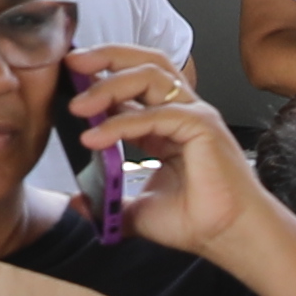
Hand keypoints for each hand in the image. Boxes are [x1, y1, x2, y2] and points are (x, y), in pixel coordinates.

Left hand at [65, 45, 238, 252]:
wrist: (227, 238)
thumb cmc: (196, 221)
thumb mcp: (135, 210)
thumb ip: (107, 202)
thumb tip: (77, 202)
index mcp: (166, 125)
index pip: (133, 84)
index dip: (100, 75)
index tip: (68, 78)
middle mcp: (181, 112)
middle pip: (144, 63)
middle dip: (104, 57)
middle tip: (71, 64)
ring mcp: (194, 115)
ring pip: (150, 75)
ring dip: (109, 84)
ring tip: (78, 105)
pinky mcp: (202, 126)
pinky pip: (156, 114)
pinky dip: (122, 122)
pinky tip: (96, 138)